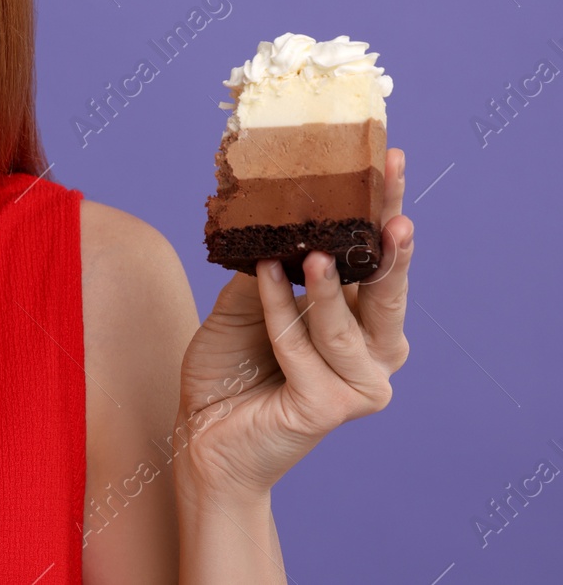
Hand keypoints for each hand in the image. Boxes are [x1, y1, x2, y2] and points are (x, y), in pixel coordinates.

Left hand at [173, 147, 413, 499]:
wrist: (202, 435)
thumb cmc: (228, 368)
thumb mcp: (243, 302)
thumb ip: (270, 267)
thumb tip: (278, 221)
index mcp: (361, 323)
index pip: (378, 259)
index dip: (385, 210)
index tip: (390, 160)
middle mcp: (373, 354)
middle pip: (386, 287)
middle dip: (388, 242)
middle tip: (393, 203)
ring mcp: (359, 385)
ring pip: (346, 323)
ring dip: (329, 286)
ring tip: (317, 250)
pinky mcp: (330, 407)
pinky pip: (302, 346)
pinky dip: (281, 311)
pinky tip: (264, 277)